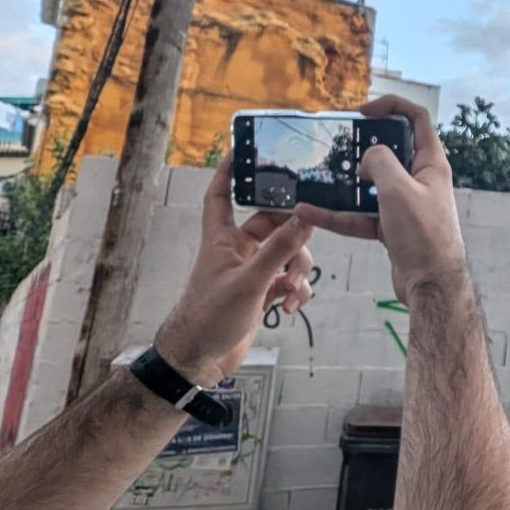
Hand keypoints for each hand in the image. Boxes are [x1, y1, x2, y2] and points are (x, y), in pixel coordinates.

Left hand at [155, 162, 316, 386]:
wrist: (200, 360)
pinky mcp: (262, 293)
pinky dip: (296, 291)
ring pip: (287, 254)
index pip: (221, 195)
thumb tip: (306, 216)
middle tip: (310, 234)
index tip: (244, 150)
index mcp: (222, 239)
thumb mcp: (250, 281)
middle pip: (273, 224)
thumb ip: (280, 248)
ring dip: (298, 270)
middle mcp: (237, 250)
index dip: (229, 172)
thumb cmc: (210, 316)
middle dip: (294, 233)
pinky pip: (289, 280)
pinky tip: (292, 305)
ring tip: (292, 289)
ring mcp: (252, 272)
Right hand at [294, 95, 466, 301]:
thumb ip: (380, 162)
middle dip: (361, 148)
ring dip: (343, 185)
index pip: (416, 119)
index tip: (362, 111)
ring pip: (369, 187)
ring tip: (315, 179)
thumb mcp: (398, 189)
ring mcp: (405, 204)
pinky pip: (360, 215)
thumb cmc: (423, 234)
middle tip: (336, 146)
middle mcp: (420, 180)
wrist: (431, 285)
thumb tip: (367, 159)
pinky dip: (337, 215)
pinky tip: (310, 212)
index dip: (391, 106)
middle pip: (389, 151)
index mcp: (430, 163)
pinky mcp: (392, 227)